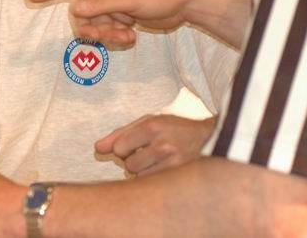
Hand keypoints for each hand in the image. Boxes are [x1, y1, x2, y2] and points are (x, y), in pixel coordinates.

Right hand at [27, 0, 191, 47]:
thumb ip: (102, 4)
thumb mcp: (130, 0)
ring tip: (128, 34)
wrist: (185, 1)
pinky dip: (117, 36)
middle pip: (80, 14)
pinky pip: (107, 29)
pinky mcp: (121, 15)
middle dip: (93, 28)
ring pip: (93, 25)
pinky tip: (133, 35)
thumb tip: (75, 9)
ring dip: (107, 34)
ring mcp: (111, 4)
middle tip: (112, 34)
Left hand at [95, 114, 216, 175]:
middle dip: (134, 160)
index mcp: (152, 127)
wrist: (209, 138)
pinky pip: (154, 184)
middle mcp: (163, 145)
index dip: (123, 148)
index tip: (134, 145)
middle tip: (149, 153)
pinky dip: (155, 178)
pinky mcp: (181, 176)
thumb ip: (120, 134)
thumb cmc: (173, 129)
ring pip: (141, 177)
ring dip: (145, 171)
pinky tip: (165, 168)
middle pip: (129, 165)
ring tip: (159, 160)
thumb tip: (97, 148)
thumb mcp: (147, 123)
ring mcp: (174, 163)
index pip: (119, 148)